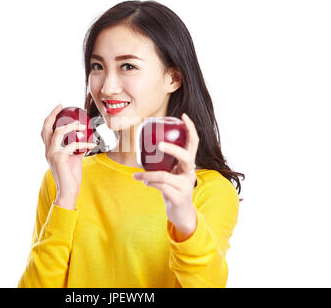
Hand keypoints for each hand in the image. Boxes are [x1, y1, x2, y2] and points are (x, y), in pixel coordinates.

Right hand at [41, 104, 96, 205]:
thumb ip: (76, 149)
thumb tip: (84, 140)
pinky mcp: (59, 158)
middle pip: (46, 127)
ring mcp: (52, 154)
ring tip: (80, 124)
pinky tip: (92, 145)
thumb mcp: (74, 159)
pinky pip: (72, 145)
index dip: (50, 118)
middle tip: (61, 106)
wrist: (68, 191)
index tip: (59, 108)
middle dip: (52, 114)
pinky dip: (83, 144)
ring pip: (57, 132)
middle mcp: (48, 150)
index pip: (46, 130)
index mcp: (50, 150)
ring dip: (70, 126)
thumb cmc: (71, 177)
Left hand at [133, 113, 199, 238]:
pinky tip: (143, 182)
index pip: (193, 143)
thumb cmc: (173, 190)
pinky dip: (150, 183)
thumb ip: (161, 163)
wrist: (181, 214)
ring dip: (148, 175)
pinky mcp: (179, 197)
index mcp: (188, 164)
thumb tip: (142, 148)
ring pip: (165, 175)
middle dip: (173, 149)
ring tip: (137, 175)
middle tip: (159, 144)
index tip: (184, 116)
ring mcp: (186, 185)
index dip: (191, 129)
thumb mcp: (169, 174)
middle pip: (187, 157)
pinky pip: (161, 187)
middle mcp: (190, 173)